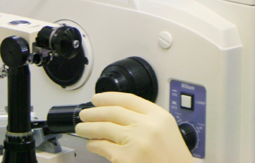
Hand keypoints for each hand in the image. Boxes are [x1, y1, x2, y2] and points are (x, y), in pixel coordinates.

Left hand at [75, 92, 194, 162]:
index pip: (129, 99)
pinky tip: (92, 144)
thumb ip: (147, 119)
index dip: (109, 97)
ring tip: (82, 127)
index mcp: (158, 116)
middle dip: (95, 112)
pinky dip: (94, 144)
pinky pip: (104, 147)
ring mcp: (135, 142)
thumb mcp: (166, 130)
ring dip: (89, 127)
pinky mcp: (125, 159)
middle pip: (114, 112)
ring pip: (104, 128)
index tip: (97, 99)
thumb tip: (120, 115)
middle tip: (85, 113)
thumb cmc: (172, 158)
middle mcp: (147, 126)